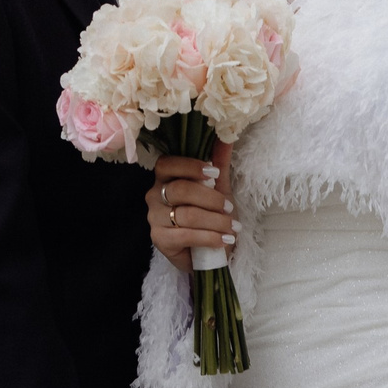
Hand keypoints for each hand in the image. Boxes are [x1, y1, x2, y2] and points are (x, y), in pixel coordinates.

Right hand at [148, 143, 235, 272]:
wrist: (208, 252)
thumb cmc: (210, 216)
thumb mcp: (218, 188)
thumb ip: (219, 162)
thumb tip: (226, 135)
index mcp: (165, 178)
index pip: (167, 164)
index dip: (190, 166)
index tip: (215, 174)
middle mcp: (154, 195)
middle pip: (180, 190)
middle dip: (211, 199)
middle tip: (229, 208)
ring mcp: (154, 218)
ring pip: (186, 214)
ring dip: (215, 221)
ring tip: (232, 228)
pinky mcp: (159, 240)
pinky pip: (185, 236)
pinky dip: (209, 237)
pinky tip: (224, 240)